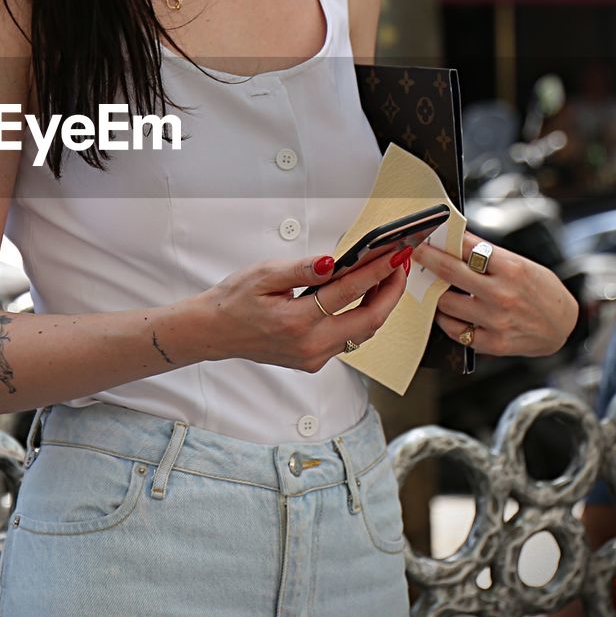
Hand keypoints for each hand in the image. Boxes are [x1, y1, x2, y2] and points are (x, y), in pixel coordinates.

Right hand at [196, 247, 409, 371]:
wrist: (215, 332)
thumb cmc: (235, 300)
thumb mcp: (263, 274)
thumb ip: (301, 269)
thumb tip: (332, 262)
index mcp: (295, 321)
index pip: (348, 292)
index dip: (376, 271)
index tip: (394, 254)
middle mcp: (309, 345)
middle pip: (368, 321)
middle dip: (391, 292)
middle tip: (400, 266)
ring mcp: (313, 357)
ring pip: (363, 333)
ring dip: (380, 305)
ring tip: (386, 278)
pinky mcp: (314, 361)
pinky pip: (349, 340)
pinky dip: (362, 317)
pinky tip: (363, 298)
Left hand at [410, 230, 578, 358]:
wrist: (564, 327)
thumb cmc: (543, 292)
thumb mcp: (521, 264)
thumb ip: (488, 254)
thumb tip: (456, 239)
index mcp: (511, 269)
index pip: (466, 247)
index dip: (441, 239)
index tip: (424, 234)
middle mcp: (502, 295)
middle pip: (449, 272)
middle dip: (426, 258)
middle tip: (413, 251)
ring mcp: (496, 321)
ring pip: (445, 303)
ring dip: (435, 292)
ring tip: (434, 285)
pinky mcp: (492, 343)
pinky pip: (454, 330)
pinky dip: (447, 319)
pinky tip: (449, 311)